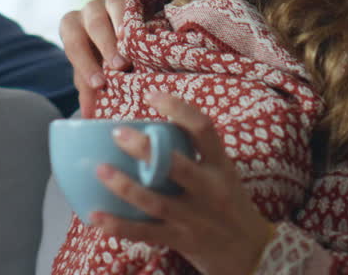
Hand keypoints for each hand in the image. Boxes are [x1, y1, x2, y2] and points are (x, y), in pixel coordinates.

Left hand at [59, 0, 128, 116]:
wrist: (123, 40)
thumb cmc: (101, 60)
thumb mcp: (93, 74)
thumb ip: (90, 91)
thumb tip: (88, 117)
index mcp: (71, 28)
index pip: (73, 44)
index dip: (85, 64)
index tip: (99, 84)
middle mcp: (88, 11)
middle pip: (93, 24)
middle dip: (106, 46)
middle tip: (119, 67)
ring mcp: (110, 2)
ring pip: (114, 7)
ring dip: (124, 29)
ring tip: (134, 49)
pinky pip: (133, 4)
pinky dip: (138, 17)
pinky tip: (146, 33)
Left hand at [92, 92, 273, 274]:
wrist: (251, 252)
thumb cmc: (228, 204)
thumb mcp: (221, 173)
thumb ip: (194, 154)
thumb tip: (148, 129)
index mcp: (219, 165)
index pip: (203, 130)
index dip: (178, 109)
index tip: (152, 95)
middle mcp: (209, 189)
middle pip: (177, 166)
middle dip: (146, 149)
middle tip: (117, 132)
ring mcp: (195, 217)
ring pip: (157, 201)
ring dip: (125, 186)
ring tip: (100, 170)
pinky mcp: (181, 240)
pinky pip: (146, 232)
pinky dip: (119, 226)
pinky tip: (96, 216)